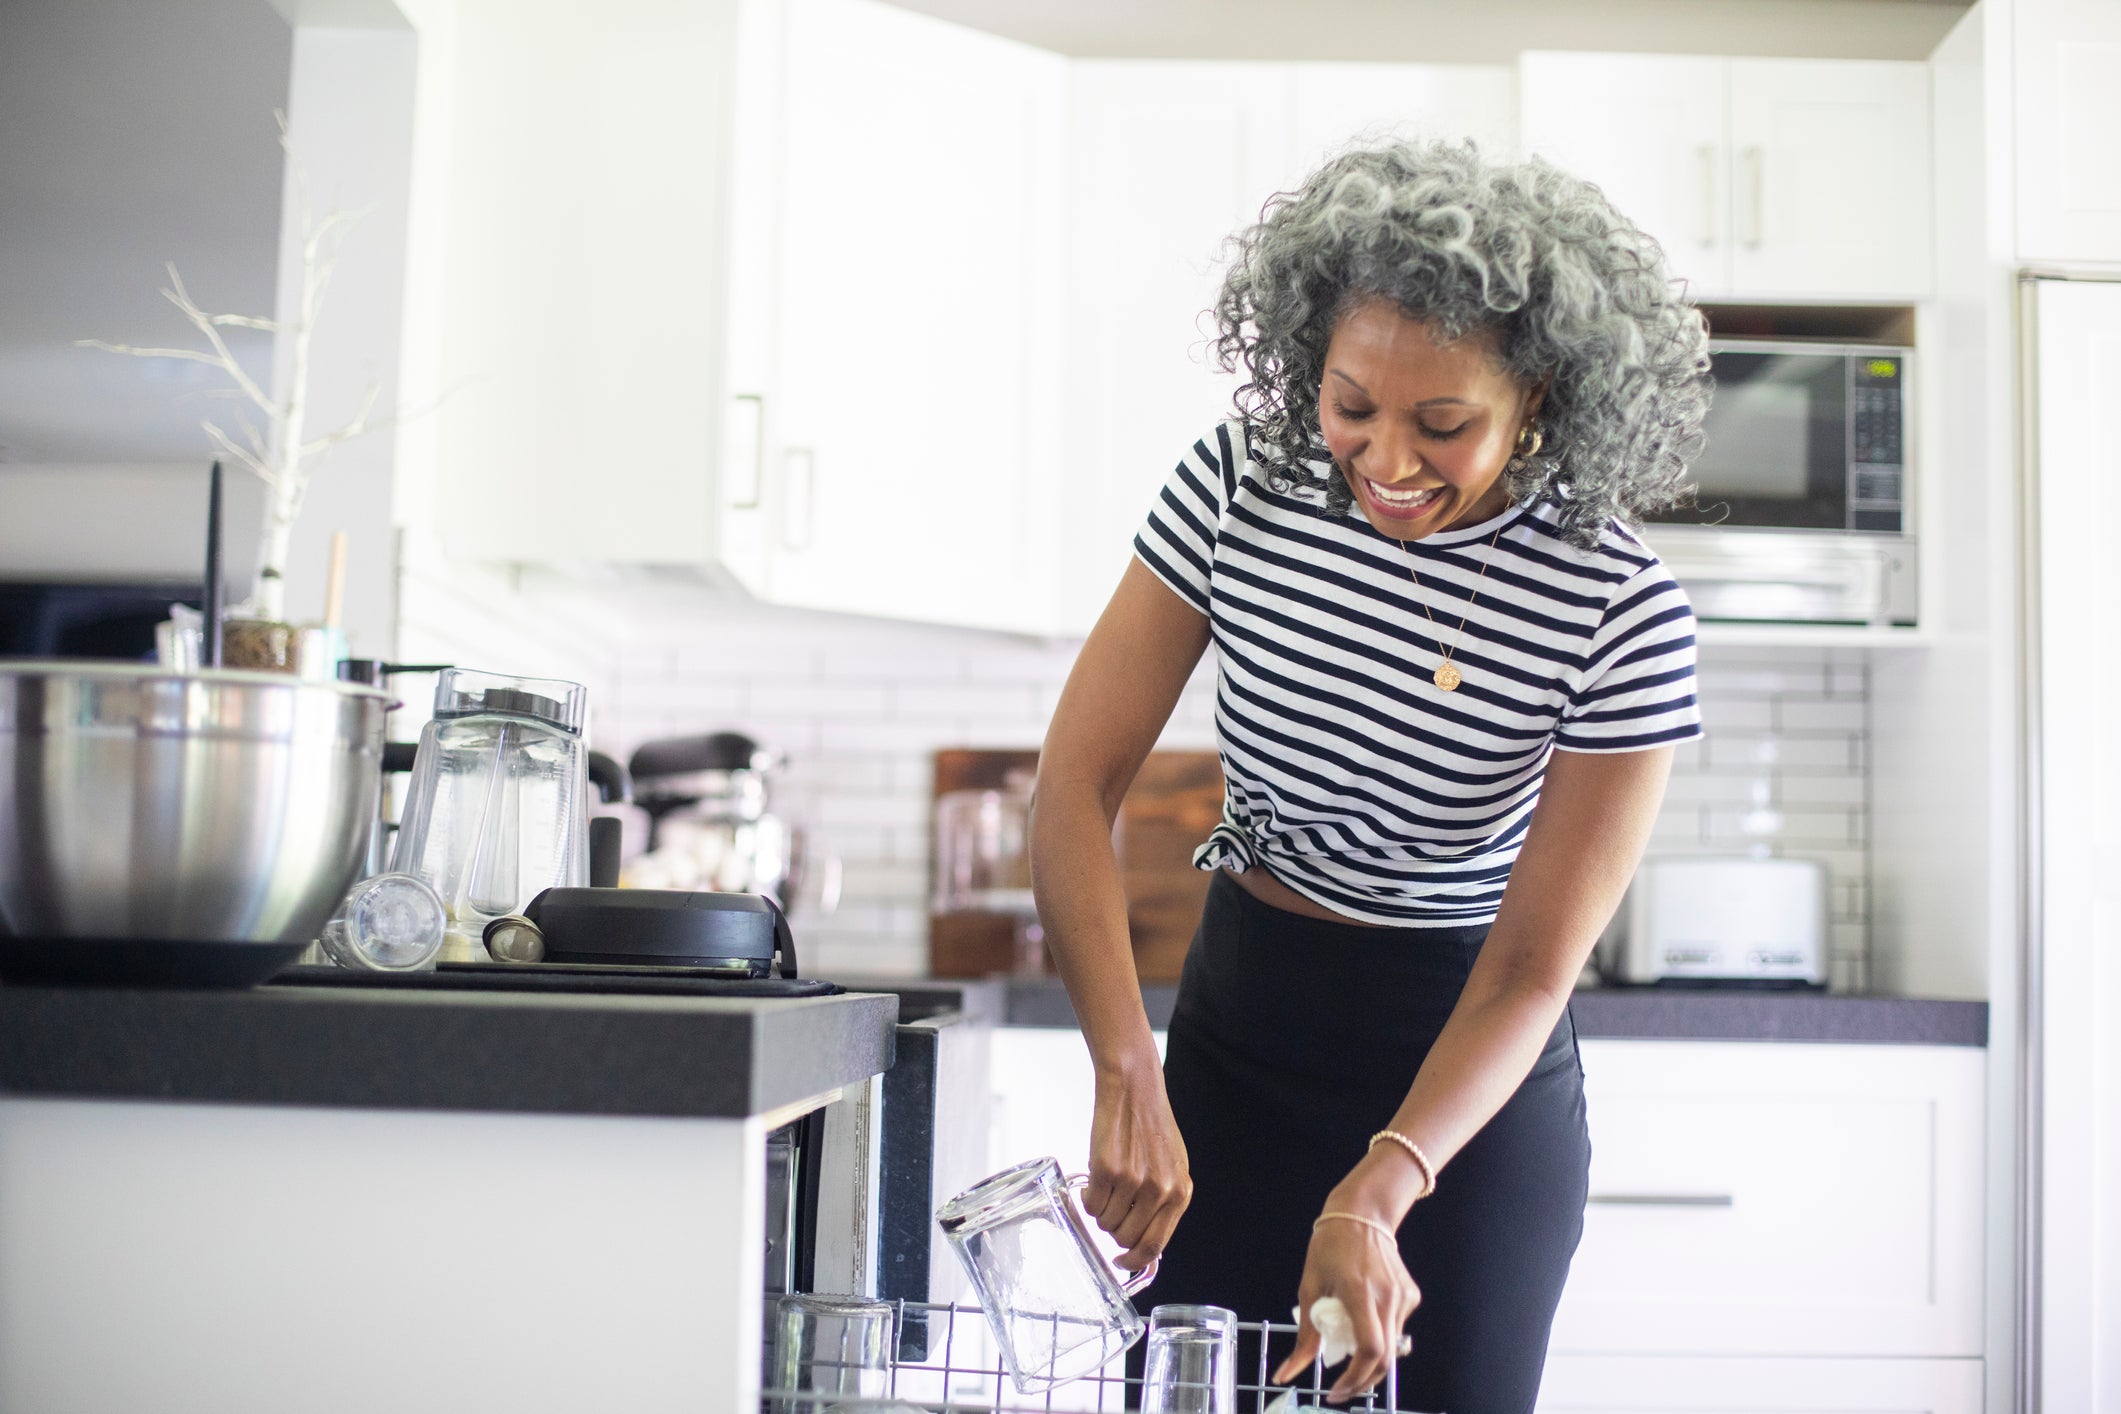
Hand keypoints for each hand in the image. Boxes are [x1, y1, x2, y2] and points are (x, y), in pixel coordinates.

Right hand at [1083, 1064, 1190, 1271]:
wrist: (1134, 1089)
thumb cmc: (1151, 1126)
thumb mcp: (1172, 1167)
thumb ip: (1166, 1202)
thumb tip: (1148, 1241)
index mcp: (1180, 1193)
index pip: (1156, 1246)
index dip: (1135, 1260)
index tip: (1122, 1261)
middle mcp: (1159, 1191)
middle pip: (1126, 1238)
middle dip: (1114, 1230)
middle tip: (1112, 1208)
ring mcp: (1133, 1182)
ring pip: (1105, 1223)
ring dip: (1101, 1211)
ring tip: (1106, 1185)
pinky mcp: (1106, 1171)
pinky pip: (1090, 1205)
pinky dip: (1087, 1198)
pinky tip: (1095, 1179)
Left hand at [1271, 1209, 1420, 1401]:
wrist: (1363, 1214)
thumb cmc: (1330, 1247)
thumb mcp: (1309, 1288)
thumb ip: (1305, 1336)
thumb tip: (1286, 1374)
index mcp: (1359, 1293)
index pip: (1369, 1350)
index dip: (1355, 1379)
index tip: (1335, 1393)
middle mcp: (1387, 1297)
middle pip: (1385, 1359)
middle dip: (1363, 1382)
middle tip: (1341, 1390)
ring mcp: (1403, 1297)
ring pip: (1393, 1347)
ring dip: (1370, 1361)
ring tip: (1348, 1354)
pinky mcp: (1411, 1296)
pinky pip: (1396, 1329)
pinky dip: (1379, 1337)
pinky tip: (1364, 1323)